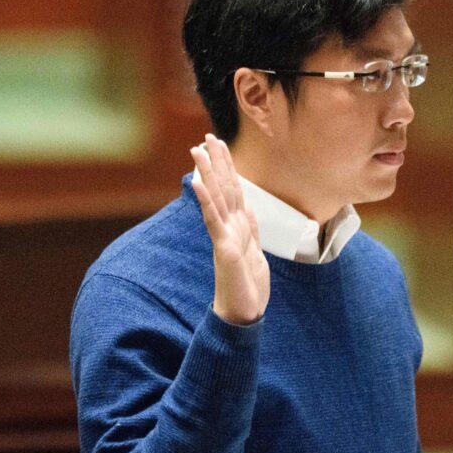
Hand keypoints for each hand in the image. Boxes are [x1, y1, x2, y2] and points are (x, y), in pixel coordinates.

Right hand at [189, 134, 269, 324]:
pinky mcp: (224, 248)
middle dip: (216, 162)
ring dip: (208, 173)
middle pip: (222, 188)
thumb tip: (249, 207)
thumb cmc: (248, 287)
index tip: (219, 145)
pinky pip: (213, 221)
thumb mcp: (256, 252)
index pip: (232, 191)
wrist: (244, 315)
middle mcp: (229, 228)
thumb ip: (251, 229)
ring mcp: (225, 237)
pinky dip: (206, 201)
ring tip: (197, 151)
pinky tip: (198, 183)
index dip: (227, 167)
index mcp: (238, 227)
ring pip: (216, 199)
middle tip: (206, 137)